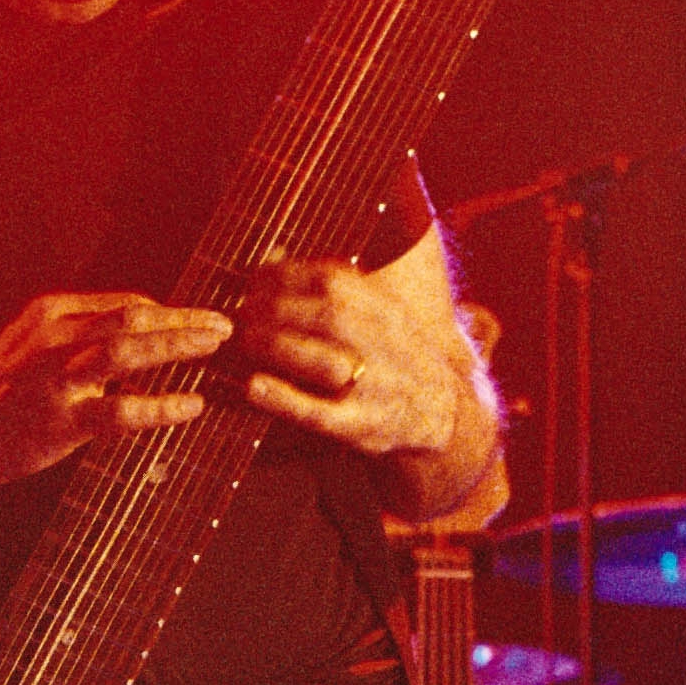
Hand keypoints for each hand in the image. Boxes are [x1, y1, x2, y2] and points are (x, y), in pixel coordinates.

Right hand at [0, 293, 231, 493]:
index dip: (171, 311)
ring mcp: (56, 380)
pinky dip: (160, 407)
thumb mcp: (36, 341)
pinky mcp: (60, 421)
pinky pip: (119, 411)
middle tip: (225, 325)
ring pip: (126, 352)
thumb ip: (83, 328)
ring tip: (213, 349)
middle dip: (185, 320)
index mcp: (52, 313)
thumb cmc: (3, 389)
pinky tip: (190, 406)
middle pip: (133, 318)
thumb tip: (144, 323)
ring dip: (176, 347)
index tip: (202, 320)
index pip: (126, 304)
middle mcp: (55, 338)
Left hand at [234, 258, 465, 464]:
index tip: (255, 279)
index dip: (287, 276)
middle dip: (273, 308)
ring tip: (244, 340)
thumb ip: (335, 287)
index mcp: (387, 310)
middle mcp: (385, 345)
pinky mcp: (362, 426)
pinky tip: (254, 386)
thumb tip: (273, 258)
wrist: (444, 412)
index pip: (333, 280)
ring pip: (323, 360)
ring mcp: (375, 387)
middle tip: (241, 312)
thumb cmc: (397, 354)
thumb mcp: (382, 312)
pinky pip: (320, 414)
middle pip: (325, 315)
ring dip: (275, 345)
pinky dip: (285, 399)